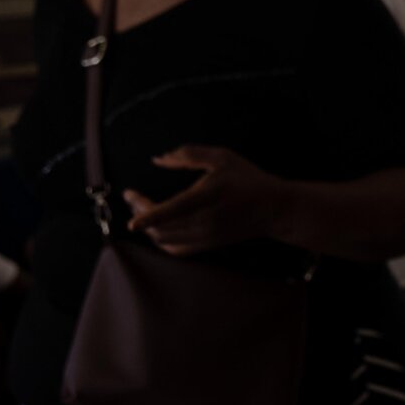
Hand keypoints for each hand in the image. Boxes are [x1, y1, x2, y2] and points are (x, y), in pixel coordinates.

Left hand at [125, 145, 284, 255]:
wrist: (274, 210)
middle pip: (161, 225)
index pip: (172, 209)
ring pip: (164, 239)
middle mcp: (204, 221)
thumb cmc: (248, 180)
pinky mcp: (207, 245)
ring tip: (141, 209)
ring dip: (148, 226)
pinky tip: (156, 227)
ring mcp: (205, 237)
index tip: (130, 210)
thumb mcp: (222, 157)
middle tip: (132, 197)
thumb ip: (188, 155)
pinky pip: (175, 249)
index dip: (148, 213)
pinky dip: (160, 240)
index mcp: (208, 197)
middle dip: (141, 212)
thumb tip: (158, 159)